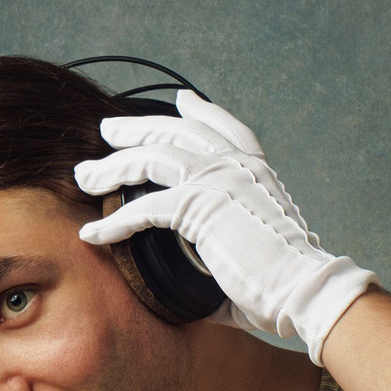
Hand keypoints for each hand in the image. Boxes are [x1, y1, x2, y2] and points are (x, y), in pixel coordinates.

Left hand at [73, 90, 376, 363]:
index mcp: (255, 169)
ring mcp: (218, 179)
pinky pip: (144, 207)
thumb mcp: (257, 250)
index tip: (181, 100)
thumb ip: (228, 250)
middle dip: (137, 128)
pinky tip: (93, 234)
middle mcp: (236, 164)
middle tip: (108, 130)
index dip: (200, 110)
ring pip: (152, 158)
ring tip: (86, 176)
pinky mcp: (200, 207)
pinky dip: (114, 223)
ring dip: (113, 166)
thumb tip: (206, 290)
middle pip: (176, 130)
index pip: (223, 126)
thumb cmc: (286, 285)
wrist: (304, 288)